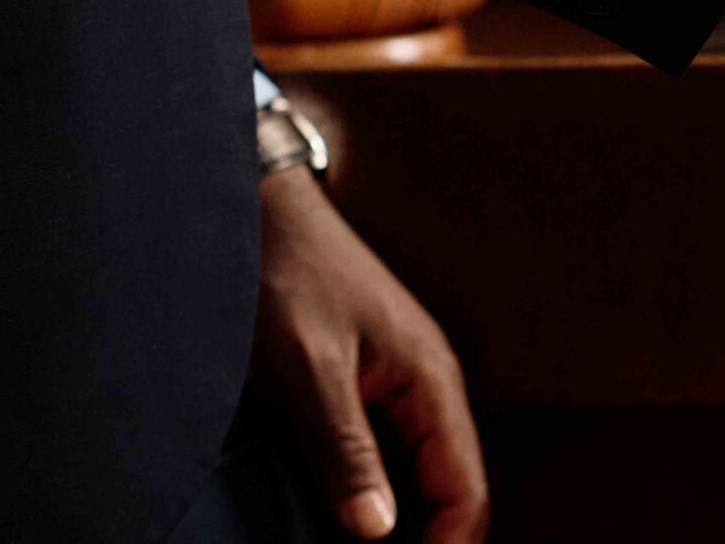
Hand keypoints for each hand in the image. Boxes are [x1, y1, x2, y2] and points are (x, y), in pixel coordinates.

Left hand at [252, 167, 488, 542]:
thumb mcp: (309, 368)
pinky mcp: (361, 386)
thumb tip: (379, 532)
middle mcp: (423, 387)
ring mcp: (393, 386)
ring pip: (415, 477)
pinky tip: (338, 517)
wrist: (258, 213)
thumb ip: (345, 450)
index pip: (466, 488)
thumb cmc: (287, 273)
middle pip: (448, 489)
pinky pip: (384, 456)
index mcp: (430, 379)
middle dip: (428, 539)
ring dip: (398, 522)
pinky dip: (369, 495)